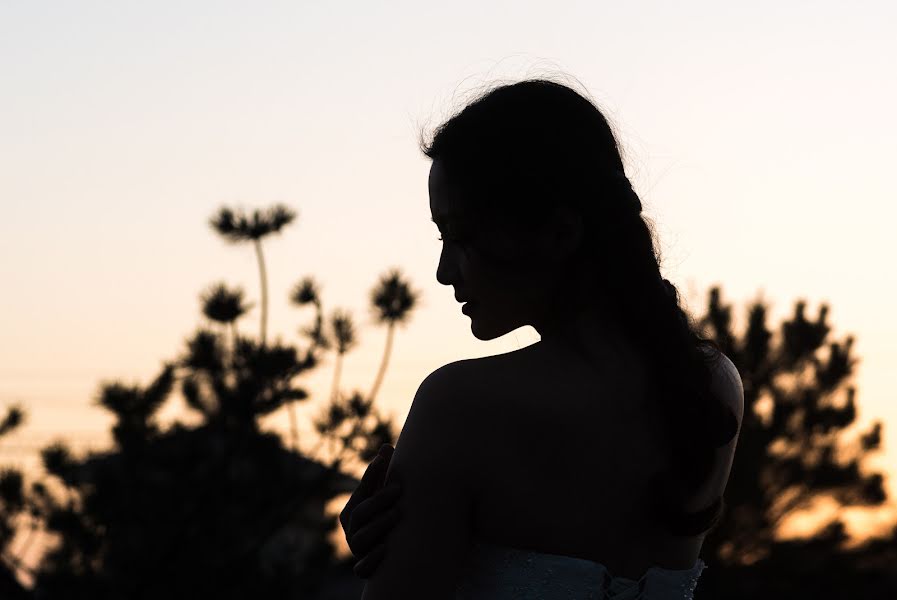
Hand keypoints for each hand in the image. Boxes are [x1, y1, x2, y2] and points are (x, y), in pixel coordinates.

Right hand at [339, 444, 401, 577]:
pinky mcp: (364, 568)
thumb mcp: (384, 496)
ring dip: (378, 526)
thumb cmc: (385, 518)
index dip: (371, 475)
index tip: (383, 460)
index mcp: (353, 510)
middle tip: (398, 489)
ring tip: (396, 514)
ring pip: (360, 540)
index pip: (361, 490)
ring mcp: (357, 550)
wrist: (388, 555)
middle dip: (378, 500)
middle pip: (360, 514)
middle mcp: (352, 530)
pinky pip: (362, 569)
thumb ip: (384, 474)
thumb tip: (386, 447)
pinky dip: (371, 561)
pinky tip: (385, 549)